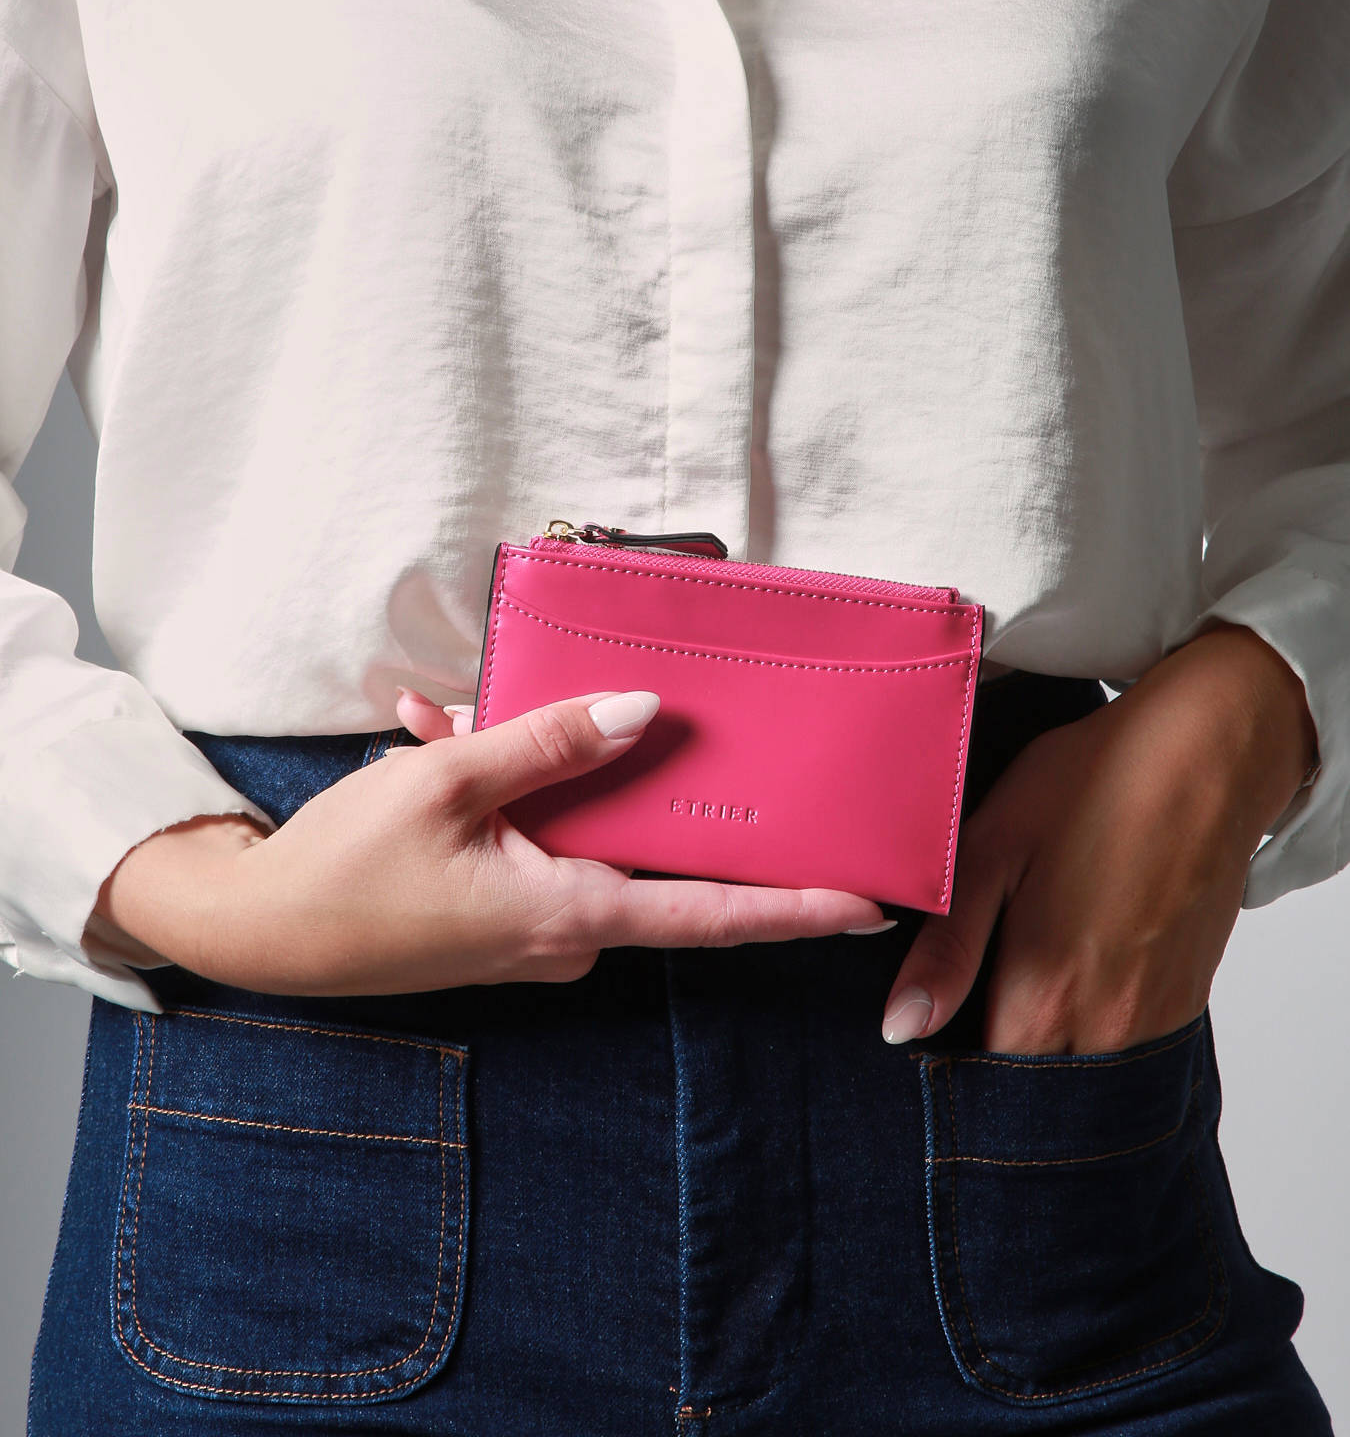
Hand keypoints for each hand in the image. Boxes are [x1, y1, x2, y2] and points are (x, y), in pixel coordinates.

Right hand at [93, 687, 888, 995]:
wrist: (257, 933)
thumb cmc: (347, 866)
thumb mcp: (448, 785)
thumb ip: (551, 744)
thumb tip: (645, 712)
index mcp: (569, 911)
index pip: (711, 913)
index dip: (796, 909)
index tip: (870, 902)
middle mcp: (564, 932)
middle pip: (647, 853)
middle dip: (644, 780)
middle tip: (667, 718)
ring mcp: (529, 931)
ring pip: (575, 832)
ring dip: (536, 770)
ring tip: (448, 723)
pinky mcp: (496, 916)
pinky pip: (528, 843)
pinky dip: (498, 793)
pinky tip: (433, 736)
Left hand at [879, 623, 1318, 1053]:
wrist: (1204, 758)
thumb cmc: (1090, 787)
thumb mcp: (992, 848)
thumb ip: (947, 949)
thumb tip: (902, 1027)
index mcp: (1045, 995)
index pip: (980, 1084)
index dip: (946, 1065)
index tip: (930, 1026)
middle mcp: (1106, 1027)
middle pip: (1033, 1087)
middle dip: (995, 1065)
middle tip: (971, 1002)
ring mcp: (1154, 1020)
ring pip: (1082, 1074)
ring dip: (1045, 1052)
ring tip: (1019, 985)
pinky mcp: (1184, 1000)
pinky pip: (1125, 1050)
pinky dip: (1091, 1033)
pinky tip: (1073, 975)